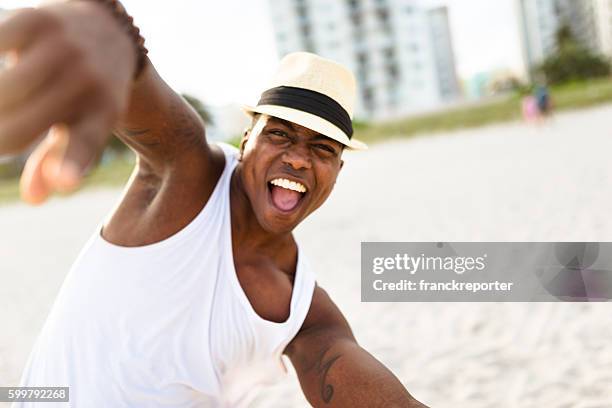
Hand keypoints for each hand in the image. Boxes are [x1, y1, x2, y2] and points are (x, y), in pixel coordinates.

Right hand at [0, 2, 136, 203]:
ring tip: (3, 108)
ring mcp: (64, 50)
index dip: (71, 166)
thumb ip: (60, 158)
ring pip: (5, 91)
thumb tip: (35, 198)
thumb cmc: (88, 90)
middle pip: (22, 125)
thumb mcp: (85, 122)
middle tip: (0, 139)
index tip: (63, 183)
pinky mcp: (38, 20)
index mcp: (103, 113)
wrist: (109, 30)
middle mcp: (88, 82)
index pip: (86, 143)